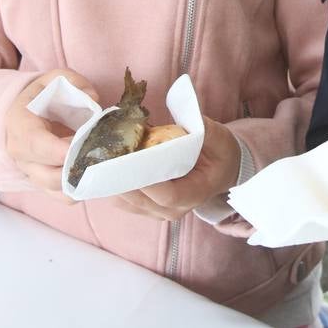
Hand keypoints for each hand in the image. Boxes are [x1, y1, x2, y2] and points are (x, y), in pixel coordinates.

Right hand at [5, 68, 94, 199]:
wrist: (28, 113)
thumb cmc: (43, 96)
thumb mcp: (55, 79)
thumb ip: (74, 83)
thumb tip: (93, 100)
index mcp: (20, 126)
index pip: (35, 144)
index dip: (58, 150)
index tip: (80, 148)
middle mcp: (22, 155)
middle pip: (47, 175)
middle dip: (76, 169)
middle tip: (100, 155)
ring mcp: (33, 173)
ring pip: (57, 190)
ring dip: (82, 180)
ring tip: (101, 164)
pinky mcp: (45, 184)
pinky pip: (63, 197)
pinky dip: (81, 190)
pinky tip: (97, 174)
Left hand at [112, 116, 241, 219]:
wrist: (222, 170)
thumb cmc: (220, 154)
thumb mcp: (219, 138)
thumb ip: (202, 130)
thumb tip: (184, 116)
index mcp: (195, 194)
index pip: (167, 195)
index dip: (146, 182)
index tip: (129, 160)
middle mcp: (174, 210)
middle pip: (140, 201)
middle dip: (120, 178)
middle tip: (105, 154)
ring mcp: (158, 211)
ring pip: (126, 202)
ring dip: (113, 180)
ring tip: (105, 155)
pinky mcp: (146, 207)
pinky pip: (123, 200)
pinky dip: (114, 183)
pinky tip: (109, 163)